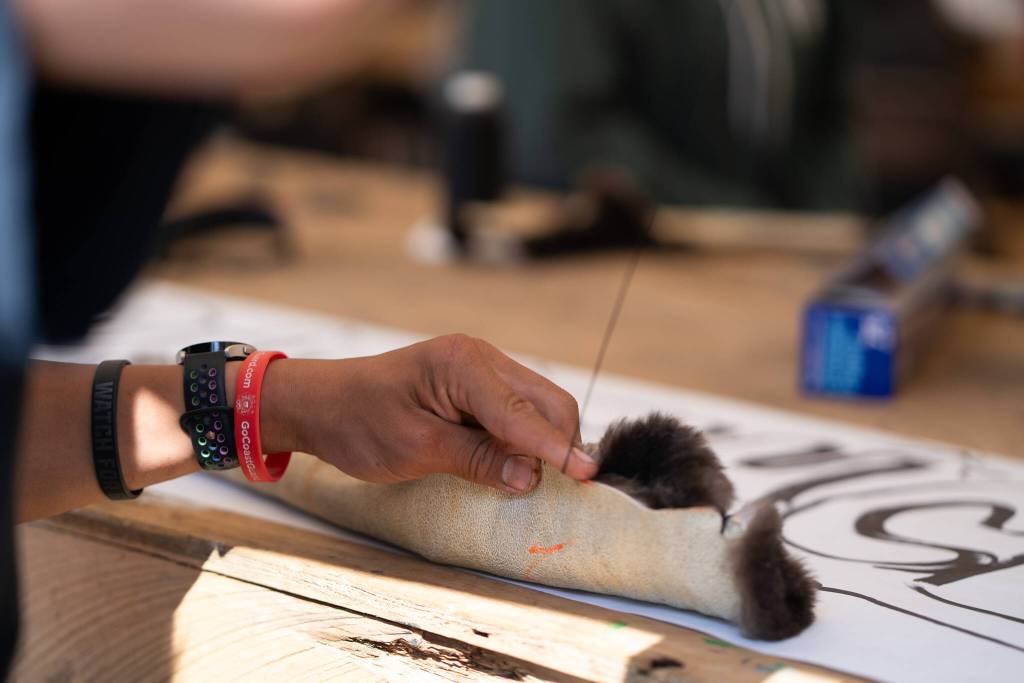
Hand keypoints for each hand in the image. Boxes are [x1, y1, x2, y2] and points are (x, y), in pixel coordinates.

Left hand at [263, 335, 597, 492]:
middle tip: (558, 487)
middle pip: (546, 402)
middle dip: (558, 443)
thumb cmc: (358, 422)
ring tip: (526, 477)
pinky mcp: (474, 385)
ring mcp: (479, 369)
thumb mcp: (415, 448)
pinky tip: (511, 462)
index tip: (589, 475)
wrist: (321, 403)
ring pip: (536, 406)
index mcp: (463, 364)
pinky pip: (515, 410)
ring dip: (541, 442)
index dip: (557, 448)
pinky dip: (522, 437)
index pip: (524, 413)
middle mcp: (479, 358)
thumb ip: (477, 459)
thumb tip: (531, 477)